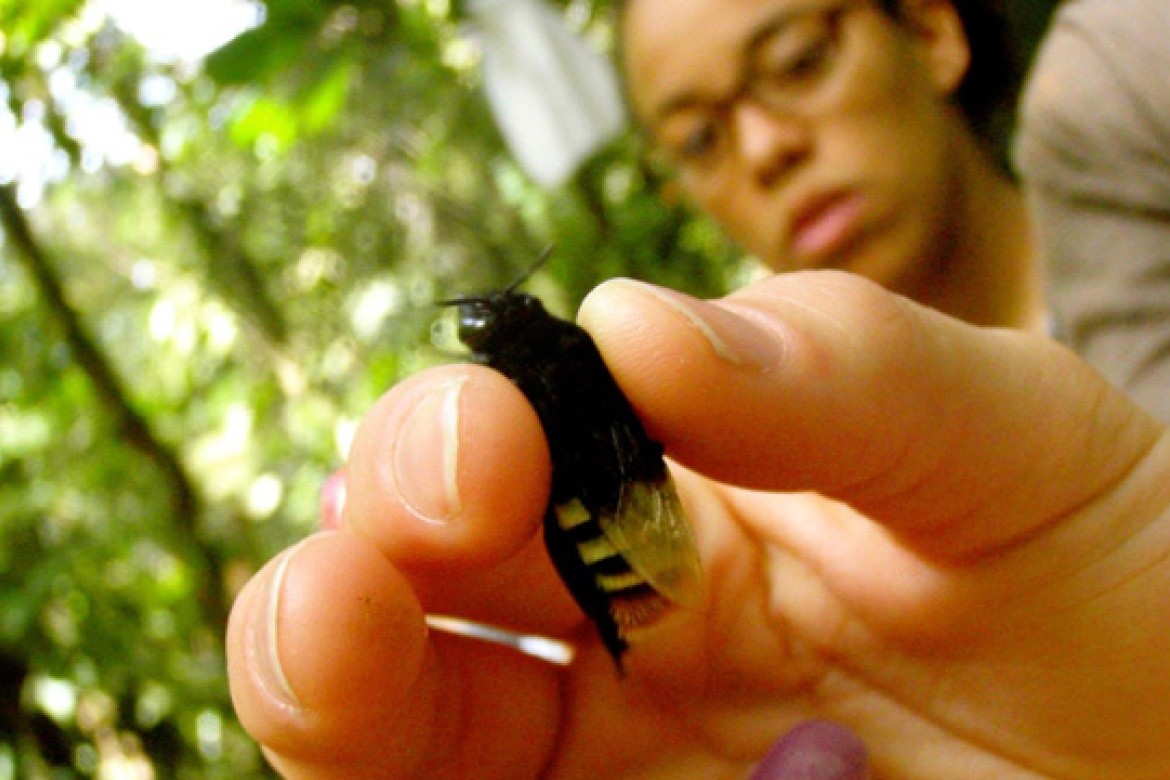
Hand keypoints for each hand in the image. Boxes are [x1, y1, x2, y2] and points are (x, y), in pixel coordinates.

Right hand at [227, 271, 1169, 778]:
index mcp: (677, 507)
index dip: (454, 441)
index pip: (497, 464)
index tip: (495, 438)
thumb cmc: (1123, 570)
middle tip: (362, 562)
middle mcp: (617, 645)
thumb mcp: (1009, 437)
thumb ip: (840, 368)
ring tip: (329, 646)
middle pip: (407, 613)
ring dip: (334, 696)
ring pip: (405, 745)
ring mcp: (621, 773)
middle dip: (349, 573)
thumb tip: (623, 324)